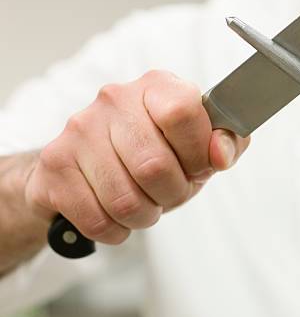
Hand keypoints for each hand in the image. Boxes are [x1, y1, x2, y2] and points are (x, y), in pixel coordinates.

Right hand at [25, 70, 249, 245]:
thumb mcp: (200, 144)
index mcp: (156, 86)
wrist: (91, 163)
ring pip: (124, 200)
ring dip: (144, 216)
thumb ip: (228, 142)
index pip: (182, 112)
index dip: (197, 152)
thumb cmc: (157, 151)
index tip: (198, 166)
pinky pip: (96, 219)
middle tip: (170, 192)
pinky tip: (117, 215)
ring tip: (145, 204)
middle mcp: (114, 100)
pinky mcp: (55, 165)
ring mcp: (79, 130)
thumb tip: (220, 154)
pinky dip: (116, 231)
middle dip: (172, 193)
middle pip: (154, 166)